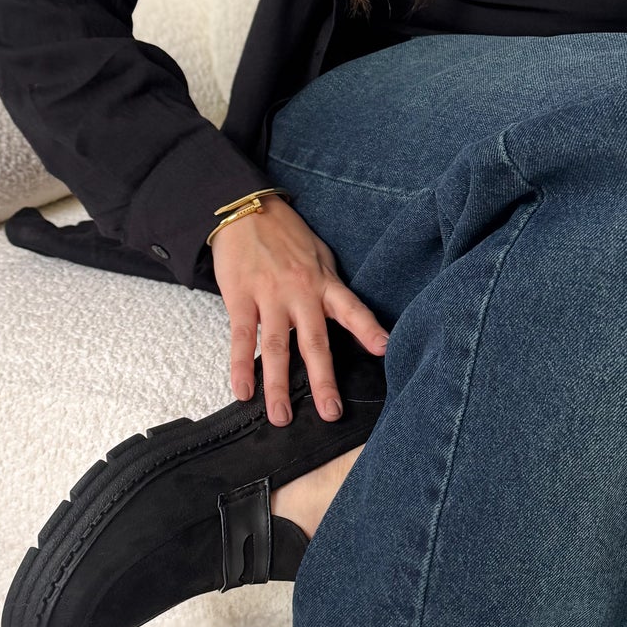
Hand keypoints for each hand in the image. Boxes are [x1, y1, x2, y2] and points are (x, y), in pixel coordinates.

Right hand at [209, 196, 389, 426]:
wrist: (243, 210)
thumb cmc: (284, 234)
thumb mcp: (319, 254)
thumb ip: (330, 287)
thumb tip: (345, 318)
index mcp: (323, 282)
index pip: (352, 309)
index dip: (369, 329)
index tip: (385, 350)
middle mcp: (300, 292)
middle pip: (315, 342)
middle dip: (323, 380)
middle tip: (330, 412)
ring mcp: (269, 296)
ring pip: (277, 348)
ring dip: (278, 386)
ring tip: (281, 416)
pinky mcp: (240, 298)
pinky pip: (243, 338)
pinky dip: (241, 367)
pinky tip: (243, 391)